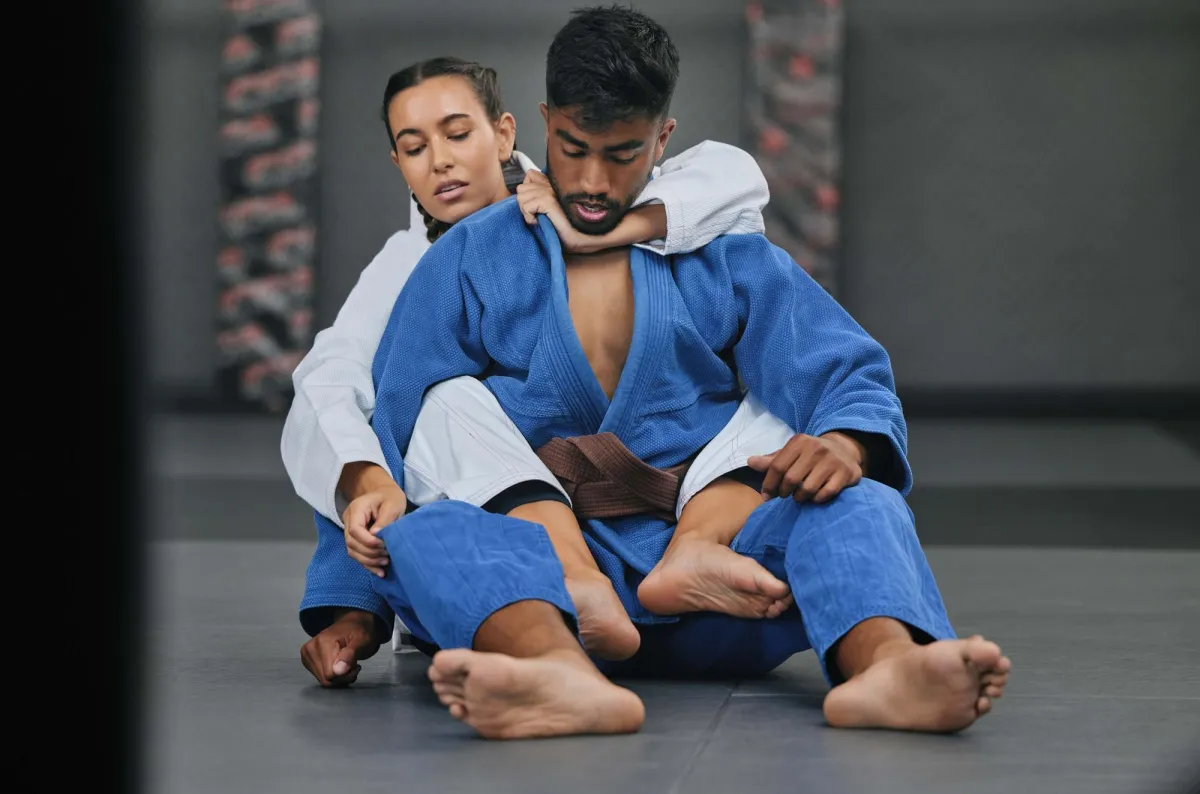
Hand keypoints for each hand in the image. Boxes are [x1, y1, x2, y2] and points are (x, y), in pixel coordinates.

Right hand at [299, 609, 380, 687]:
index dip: (346, 675)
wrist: (351, 625)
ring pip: (323, 681)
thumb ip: (350, 655)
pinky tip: (339, 666)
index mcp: (322, 642)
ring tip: (347, 664)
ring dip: (339, 678)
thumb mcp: (362, 641)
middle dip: (343, 677)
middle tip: (353, 666)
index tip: (356, 666)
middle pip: (325, 680)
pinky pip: (320, 678)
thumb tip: (338, 671)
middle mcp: (309, 649)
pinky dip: (332, 676)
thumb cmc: (359, 632)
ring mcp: (306, 655)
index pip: (330, 674)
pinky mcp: (306, 660)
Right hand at [342, 480, 406, 576]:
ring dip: (368, 560)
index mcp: (357, 509)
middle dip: (370, 552)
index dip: (368, 542)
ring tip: (386, 563)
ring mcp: (350, 531)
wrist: (385, 494)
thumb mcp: (393, 504)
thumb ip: (385, 520)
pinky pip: (357, 555)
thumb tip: (376, 536)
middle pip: (352, 543)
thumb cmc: (390, 497)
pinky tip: (380, 572)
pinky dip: (368, 564)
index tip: (384, 545)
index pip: (355, 530)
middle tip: (387, 554)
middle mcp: (349, 521)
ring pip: (352, 551)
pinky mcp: (356, 539)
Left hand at [516, 170, 599, 253]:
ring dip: (526, 211)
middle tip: (538, 215)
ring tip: (540, 218)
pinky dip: (529, 218)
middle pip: (521, 187)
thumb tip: (524, 192)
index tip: (538, 207)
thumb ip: (541, 197)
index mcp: (554, 183)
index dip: (529, 193)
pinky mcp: (549, 200)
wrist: (584, 239)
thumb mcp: (553, 210)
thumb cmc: (569, 228)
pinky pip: (526, 206)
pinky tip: (541, 222)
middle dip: (525, 204)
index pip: (530, 175)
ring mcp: (550, 191)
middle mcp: (552, 184)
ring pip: (521, 197)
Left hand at [747, 432, 864, 503]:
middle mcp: (816, 448)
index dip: (769, 484)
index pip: (777, 466)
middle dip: (784, 492)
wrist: (844, 450)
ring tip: (800, 496)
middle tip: (785, 495)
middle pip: (791, 479)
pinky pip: (825, 494)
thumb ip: (771, 460)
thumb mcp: (791, 453)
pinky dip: (817, 499)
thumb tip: (750, 462)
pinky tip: (815, 496)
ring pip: (807, 489)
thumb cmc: (810, 455)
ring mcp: (832, 461)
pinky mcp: (845, 473)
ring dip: (800, 498)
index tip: (767, 496)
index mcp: (799, 441)